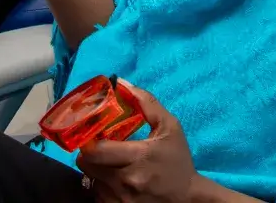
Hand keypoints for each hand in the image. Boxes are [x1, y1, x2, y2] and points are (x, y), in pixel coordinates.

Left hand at [77, 84, 199, 202]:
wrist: (188, 198)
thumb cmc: (177, 160)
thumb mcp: (169, 127)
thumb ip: (146, 103)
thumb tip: (122, 83)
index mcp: (138, 157)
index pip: (96, 150)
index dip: (89, 140)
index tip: (94, 133)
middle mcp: (126, 181)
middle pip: (87, 164)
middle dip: (89, 153)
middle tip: (98, 146)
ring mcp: (121, 199)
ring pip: (90, 180)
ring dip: (96, 169)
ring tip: (109, 163)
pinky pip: (97, 196)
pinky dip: (101, 186)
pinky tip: (114, 180)